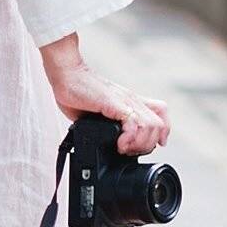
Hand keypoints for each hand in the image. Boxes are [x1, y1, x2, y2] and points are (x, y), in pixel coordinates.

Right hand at [38, 35, 169, 155]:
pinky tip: (119, 144)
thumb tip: (109, 141)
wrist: (66, 75)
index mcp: (130, 101)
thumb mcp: (99, 109)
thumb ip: (108, 123)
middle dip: (147, 145)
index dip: (161, 133)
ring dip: (139, 144)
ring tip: (123, 149)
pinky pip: (134, 124)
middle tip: (129, 151)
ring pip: (151, 127)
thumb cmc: (77, 91)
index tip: (144, 145)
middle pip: (159, 125)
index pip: (160, 115)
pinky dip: (129, 139)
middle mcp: (132, 100)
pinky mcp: (115, 103)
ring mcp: (125, 101)